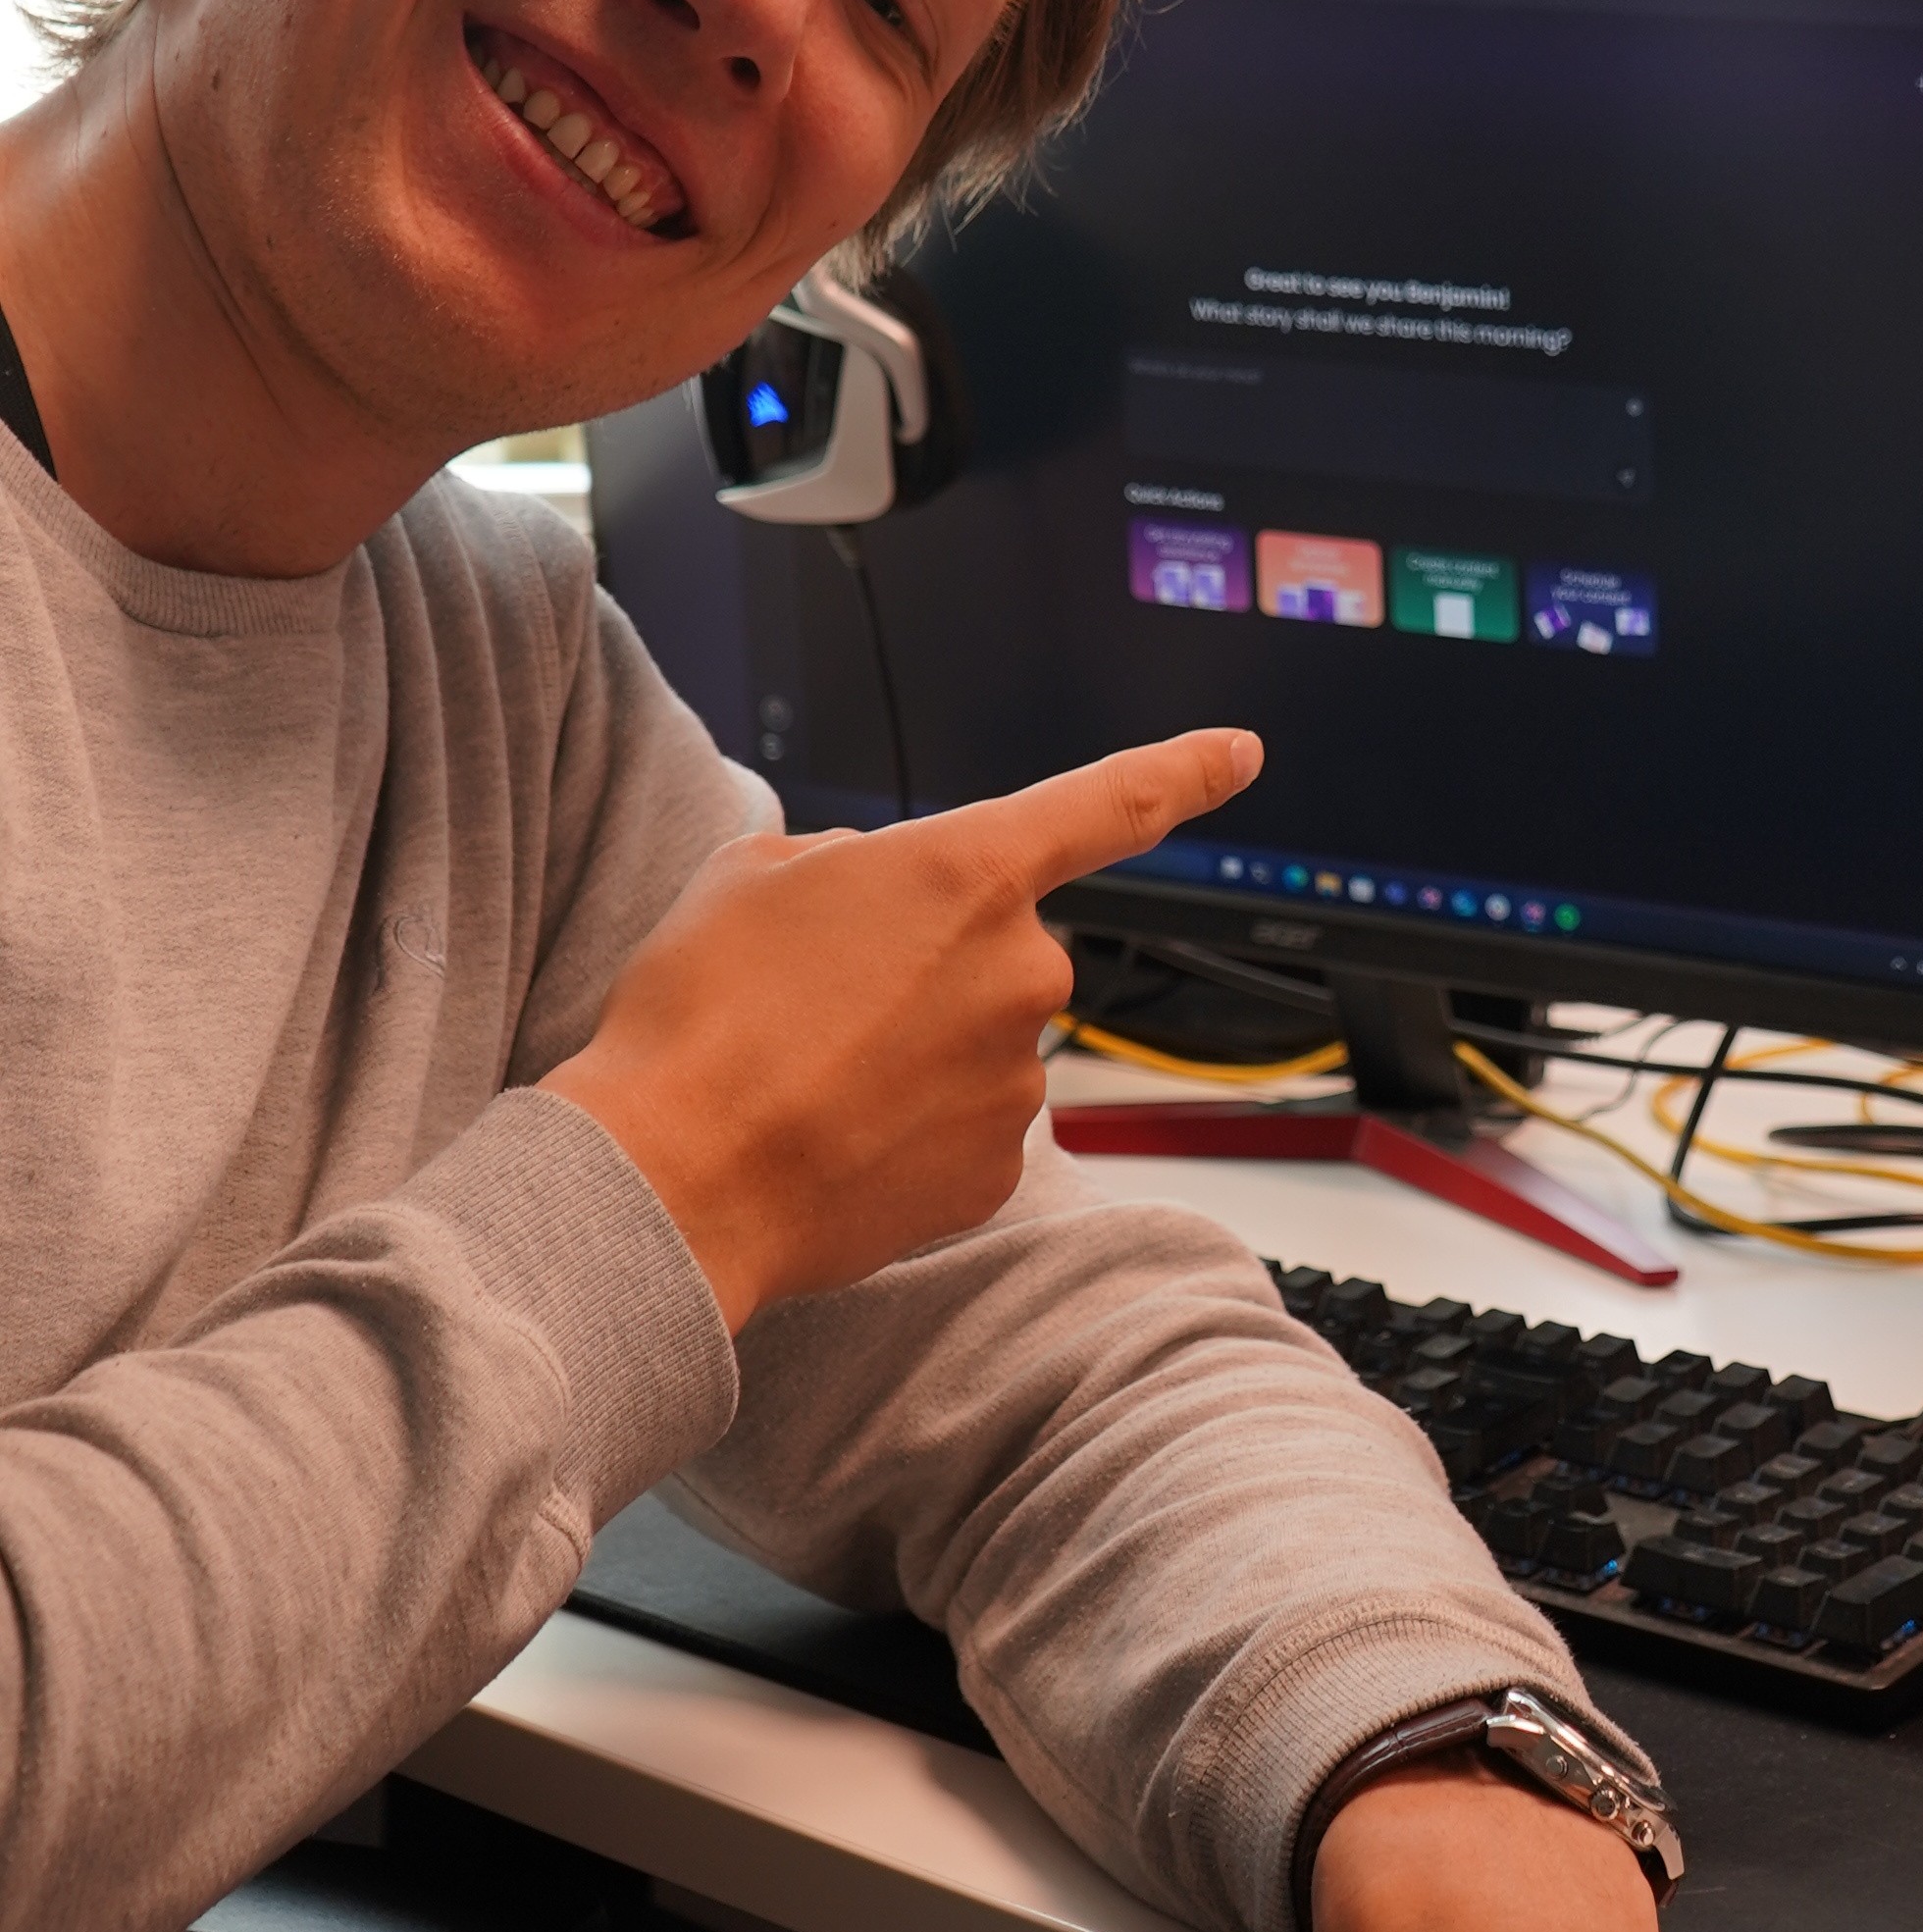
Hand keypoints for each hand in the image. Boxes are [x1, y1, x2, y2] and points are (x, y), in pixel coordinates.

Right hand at [548, 728, 1259, 1325]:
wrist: (673, 1180)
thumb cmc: (700, 1018)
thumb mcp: (753, 876)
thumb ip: (851, 862)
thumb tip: (877, 891)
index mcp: (970, 873)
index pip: (1110, 803)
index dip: (1184, 770)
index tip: (1240, 752)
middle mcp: (1022, 972)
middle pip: (1000, 950)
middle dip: (931, 966)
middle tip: (823, 1001)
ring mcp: (1019, 1079)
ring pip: (980, 1043)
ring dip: (915, 1052)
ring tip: (810, 1075)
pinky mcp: (998, 1172)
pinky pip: (967, 1128)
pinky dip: (910, 1130)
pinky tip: (836, 1135)